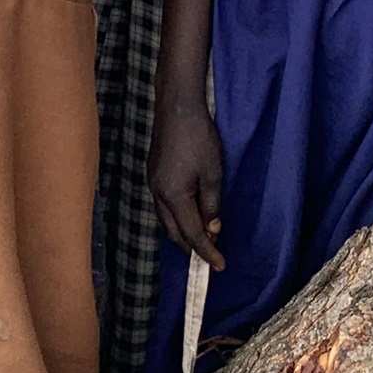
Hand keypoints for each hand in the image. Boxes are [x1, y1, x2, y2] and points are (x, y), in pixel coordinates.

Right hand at [149, 95, 225, 266]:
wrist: (177, 106)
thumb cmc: (199, 138)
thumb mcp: (213, 173)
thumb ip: (211, 204)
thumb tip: (212, 228)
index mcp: (174, 196)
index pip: (192, 234)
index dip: (207, 252)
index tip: (220, 265)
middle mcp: (158, 193)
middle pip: (173, 232)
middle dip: (192, 247)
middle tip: (212, 254)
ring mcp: (153, 182)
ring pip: (166, 219)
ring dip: (183, 232)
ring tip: (204, 238)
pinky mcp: (154, 173)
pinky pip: (163, 205)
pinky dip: (176, 217)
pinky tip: (189, 214)